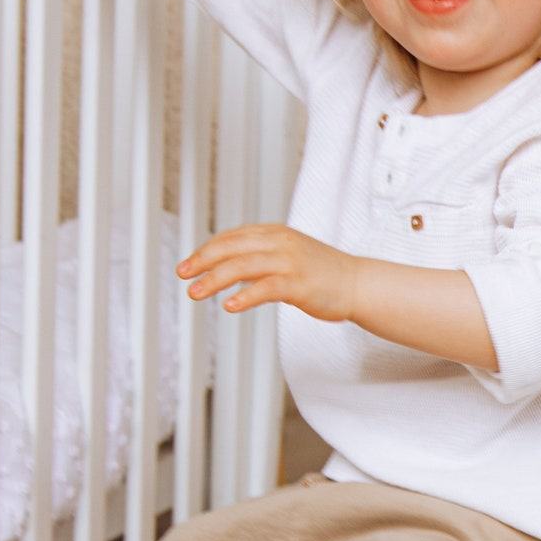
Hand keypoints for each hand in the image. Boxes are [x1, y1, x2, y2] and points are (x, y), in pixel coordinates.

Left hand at [177, 225, 362, 323]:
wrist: (358, 284)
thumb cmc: (322, 274)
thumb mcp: (287, 256)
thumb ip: (260, 258)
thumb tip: (228, 269)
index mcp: (274, 234)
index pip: (231, 237)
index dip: (205, 250)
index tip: (188, 265)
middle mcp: (279, 243)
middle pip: (230, 248)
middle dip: (202, 262)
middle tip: (182, 275)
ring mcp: (289, 262)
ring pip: (241, 266)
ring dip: (214, 280)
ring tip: (195, 293)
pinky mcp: (299, 284)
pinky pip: (265, 288)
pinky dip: (244, 296)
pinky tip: (229, 306)